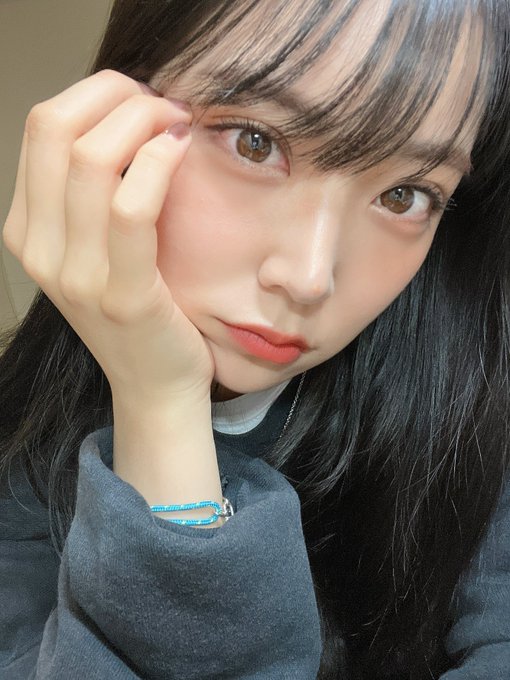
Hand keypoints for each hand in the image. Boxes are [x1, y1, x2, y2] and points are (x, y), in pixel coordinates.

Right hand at [3, 69, 214, 403]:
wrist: (155, 383)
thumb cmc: (137, 309)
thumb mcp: (93, 250)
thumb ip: (89, 194)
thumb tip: (122, 117)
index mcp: (26, 230)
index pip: (42, 127)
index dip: (95, 94)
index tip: (140, 99)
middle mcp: (39, 250)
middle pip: (57, 129)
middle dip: (117, 96)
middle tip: (163, 104)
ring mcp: (76, 276)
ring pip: (92, 160)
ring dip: (144, 121)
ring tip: (179, 125)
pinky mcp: (123, 295)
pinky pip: (131, 208)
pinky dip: (158, 164)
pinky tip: (180, 150)